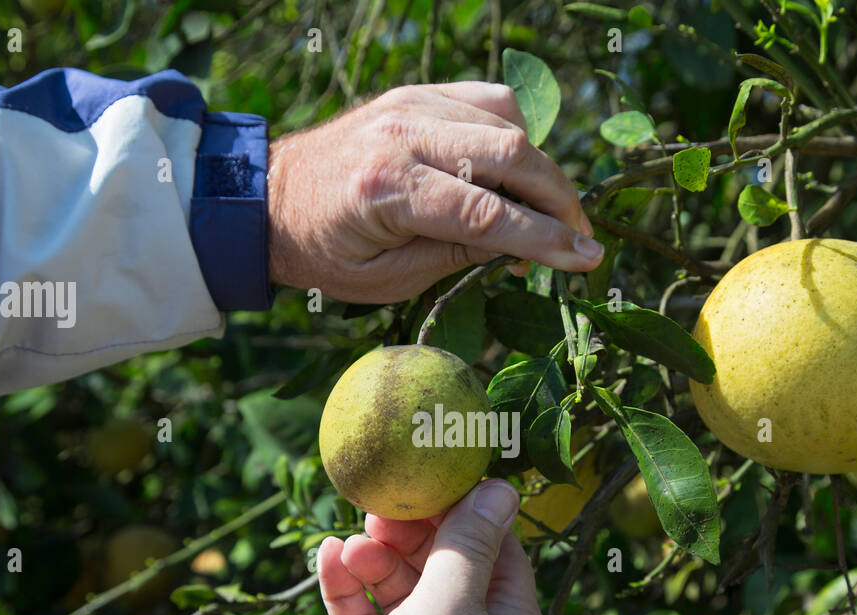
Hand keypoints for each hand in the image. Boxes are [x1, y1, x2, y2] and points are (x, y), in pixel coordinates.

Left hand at [267, 82, 602, 302]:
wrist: (269, 199)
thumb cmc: (325, 252)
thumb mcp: (386, 280)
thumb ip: (456, 259)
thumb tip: (525, 246)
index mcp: (386, 189)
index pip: (487, 211)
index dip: (545, 238)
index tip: (587, 258)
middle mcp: (402, 134)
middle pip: (510, 153)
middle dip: (558, 199)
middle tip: (579, 237)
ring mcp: (410, 104)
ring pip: (507, 121)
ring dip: (540, 168)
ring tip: (544, 211)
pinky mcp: (416, 93)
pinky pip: (487, 102)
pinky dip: (514, 136)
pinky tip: (512, 171)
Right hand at [306, 480, 548, 614]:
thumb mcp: (451, 606)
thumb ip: (468, 544)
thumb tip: (501, 487)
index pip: (496, 548)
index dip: (463, 511)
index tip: (427, 481)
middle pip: (445, 565)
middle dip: (411, 535)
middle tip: (378, 512)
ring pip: (401, 589)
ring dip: (375, 560)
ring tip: (350, 544)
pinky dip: (349, 589)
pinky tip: (328, 558)